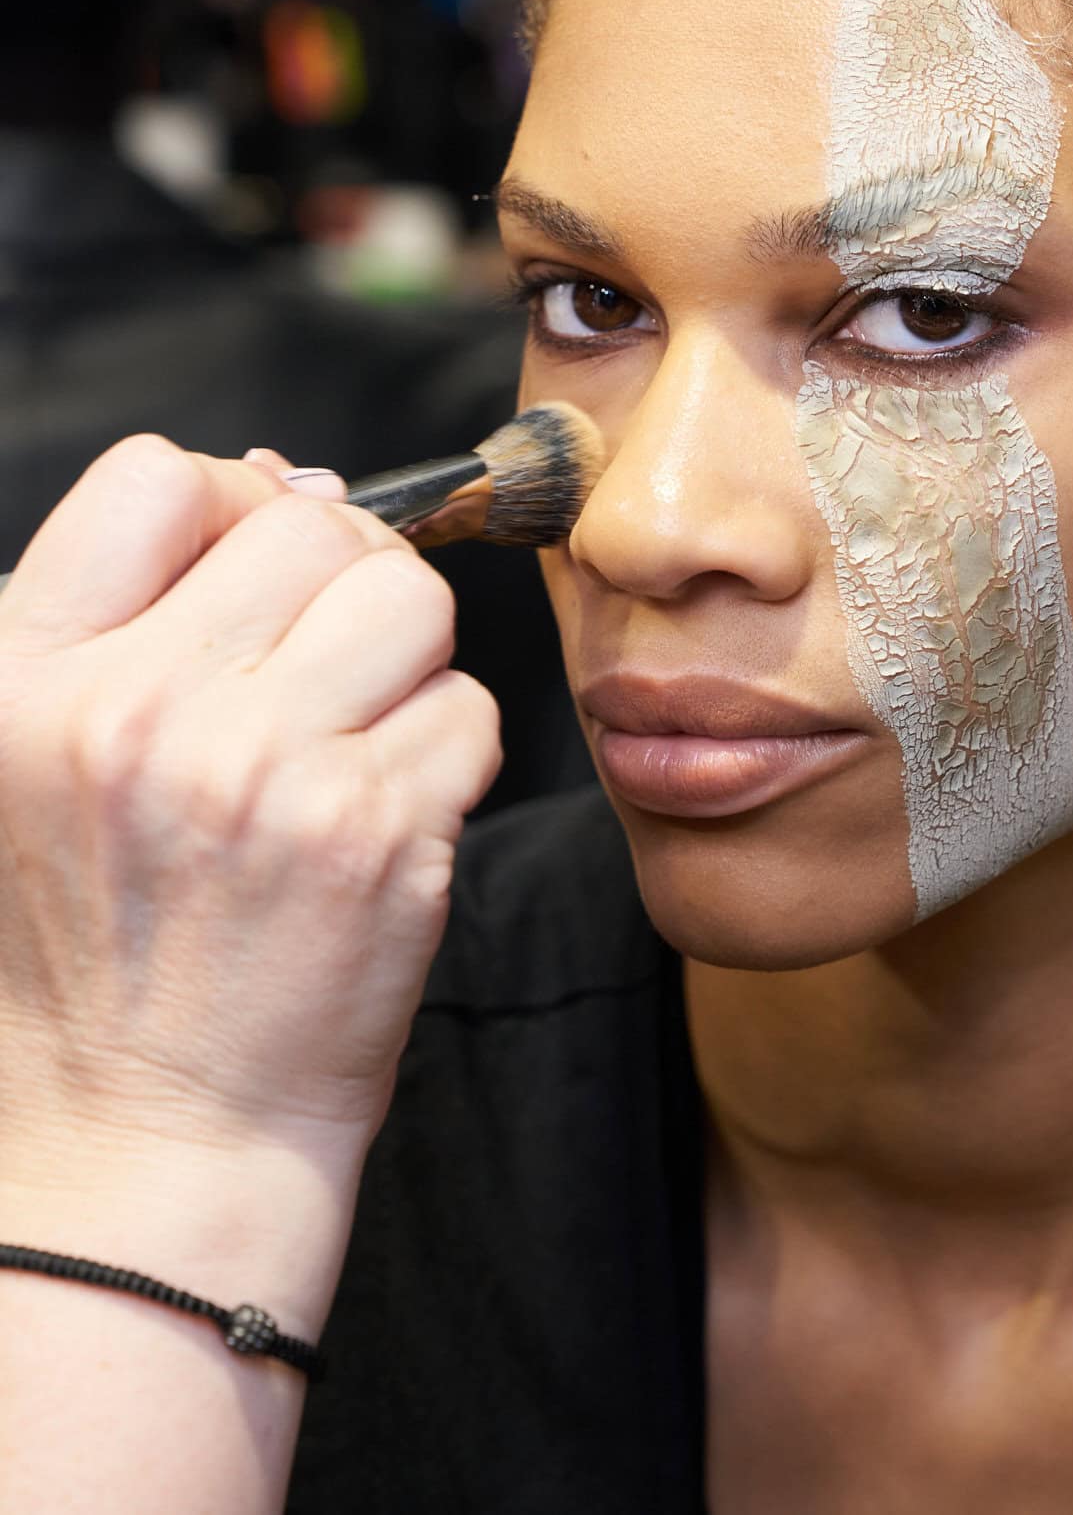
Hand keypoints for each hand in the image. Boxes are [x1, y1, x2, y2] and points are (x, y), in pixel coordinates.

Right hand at [0, 436, 501, 1188]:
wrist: (142, 1155)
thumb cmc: (93, 961)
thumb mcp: (32, 767)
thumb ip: (134, 615)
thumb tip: (287, 476)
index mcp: (22, 684)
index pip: (155, 477)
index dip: (228, 503)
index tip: (248, 574)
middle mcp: (135, 713)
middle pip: (311, 526)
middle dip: (335, 588)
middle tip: (310, 683)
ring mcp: (261, 772)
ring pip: (410, 601)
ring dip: (403, 663)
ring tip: (347, 746)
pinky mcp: (375, 835)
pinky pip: (469, 712)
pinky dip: (444, 761)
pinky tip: (377, 827)